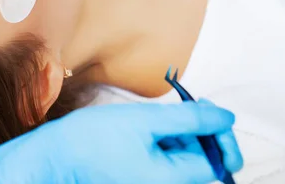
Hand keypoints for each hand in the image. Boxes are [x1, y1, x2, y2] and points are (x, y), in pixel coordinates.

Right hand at [0, 102, 242, 183]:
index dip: (220, 132)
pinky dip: (167, 142)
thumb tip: (226, 117)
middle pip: (206, 161)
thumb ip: (191, 119)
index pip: (221, 160)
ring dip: (183, 134)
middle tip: (184, 107)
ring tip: (158, 117)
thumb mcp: (146, 120)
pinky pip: (169, 161)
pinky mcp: (146, 179)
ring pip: (188, 159)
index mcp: (174, 180)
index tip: (205, 109)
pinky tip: (150, 129)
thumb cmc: (94, 140)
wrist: (58, 156)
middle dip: (200, 131)